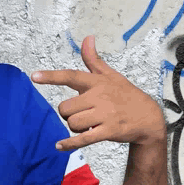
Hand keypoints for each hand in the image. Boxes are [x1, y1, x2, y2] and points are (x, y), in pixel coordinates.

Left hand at [31, 35, 165, 151]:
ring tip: (88, 124)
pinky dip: (70, 144)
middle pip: (65, 107)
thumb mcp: (110, 75)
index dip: (51, 77)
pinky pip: (83, 138)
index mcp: (97, 82)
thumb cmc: (125, 95)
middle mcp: (100, 97)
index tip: (34, 76)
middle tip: (81, 113)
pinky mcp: (109, 131)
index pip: (71, 76)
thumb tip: (87, 38)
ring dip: (75, 127)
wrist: (149, 118)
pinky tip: (59, 146)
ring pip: (72, 123)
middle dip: (67, 113)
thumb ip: (93, 59)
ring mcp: (105, 114)